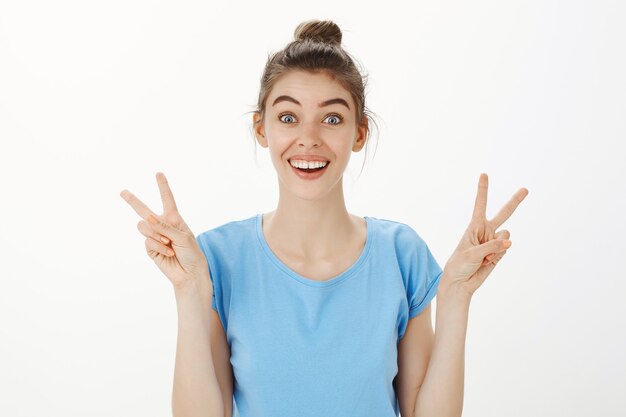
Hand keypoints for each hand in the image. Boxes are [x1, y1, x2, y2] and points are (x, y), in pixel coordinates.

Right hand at [120, 172, 209, 290]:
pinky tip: (168, 252)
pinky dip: (158, 246)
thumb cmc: (191, 253)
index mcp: (174, 219)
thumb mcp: (183, 236)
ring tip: (169, 243)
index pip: (167, 199)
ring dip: (156, 234)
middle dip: (132, 200)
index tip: (158, 173)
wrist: (189, 273)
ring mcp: (154, 237)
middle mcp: (162, 225)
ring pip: (144, 227)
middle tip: (122, 191)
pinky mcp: (150, 248)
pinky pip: (148, 241)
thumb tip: (147, 218)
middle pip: (144, 210)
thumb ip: (165, 226)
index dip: (162, 186)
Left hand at [440, 173, 528, 299]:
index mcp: (474, 226)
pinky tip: (487, 262)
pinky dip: (498, 256)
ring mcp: (494, 241)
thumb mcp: (471, 253)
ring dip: (497, 246)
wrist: (460, 282)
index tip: (484, 174)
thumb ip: (491, 246)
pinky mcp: (499, 252)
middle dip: (515, 201)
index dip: (483, 190)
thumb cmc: (459, 265)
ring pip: (506, 236)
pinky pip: (506, 249)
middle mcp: (486, 231)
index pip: (480, 204)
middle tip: (526, 189)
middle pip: (504, 213)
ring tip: (483, 257)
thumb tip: (509, 241)